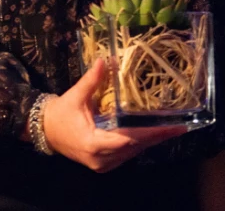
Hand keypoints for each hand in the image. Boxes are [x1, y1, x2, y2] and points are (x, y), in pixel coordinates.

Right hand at [42, 59, 186, 172]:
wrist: (45, 132)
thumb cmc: (59, 114)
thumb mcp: (75, 96)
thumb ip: (91, 80)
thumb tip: (105, 60)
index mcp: (93, 143)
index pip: (128, 138)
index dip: (150, 132)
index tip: (170, 127)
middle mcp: (100, 158)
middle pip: (135, 147)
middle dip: (158, 136)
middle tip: (180, 127)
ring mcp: (103, 163)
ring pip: (133, 151)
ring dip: (151, 140)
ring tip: (173, 129)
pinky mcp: (104, 163)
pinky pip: (127, 153)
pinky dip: (140, 143)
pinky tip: (155, 133)